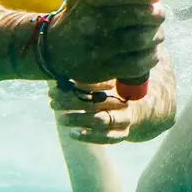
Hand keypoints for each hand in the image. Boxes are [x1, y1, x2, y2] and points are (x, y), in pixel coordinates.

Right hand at [43, 0, 162, 84]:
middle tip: (159, 13)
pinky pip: (138, 64)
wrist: (53, 50)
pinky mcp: (105, 69)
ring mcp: (99, 48)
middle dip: (156, 13)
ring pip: (141, 40)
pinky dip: (151, 56)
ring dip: (156, 35)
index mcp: (88, 0)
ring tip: (157, 32)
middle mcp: (93, 23)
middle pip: (137, 16)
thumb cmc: (77, 16)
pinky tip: (151, 50)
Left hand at [49, 80, 173, 144]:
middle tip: (52, 99)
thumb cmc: (117, 86)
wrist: (138, 107)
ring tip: (60, 118)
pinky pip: (106, 139)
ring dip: (78, 119)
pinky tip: (73, 133)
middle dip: (72, 101)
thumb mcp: (110, 74)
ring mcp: (125, 120)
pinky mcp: (121, 135)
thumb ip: (95, 68)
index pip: (101, 83)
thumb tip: (68, 53)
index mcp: (122, 84)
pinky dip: (89, 137)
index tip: (63, 82)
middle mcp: (125, 101)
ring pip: (100, 121)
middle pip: (97, 102)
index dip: (82, 84)